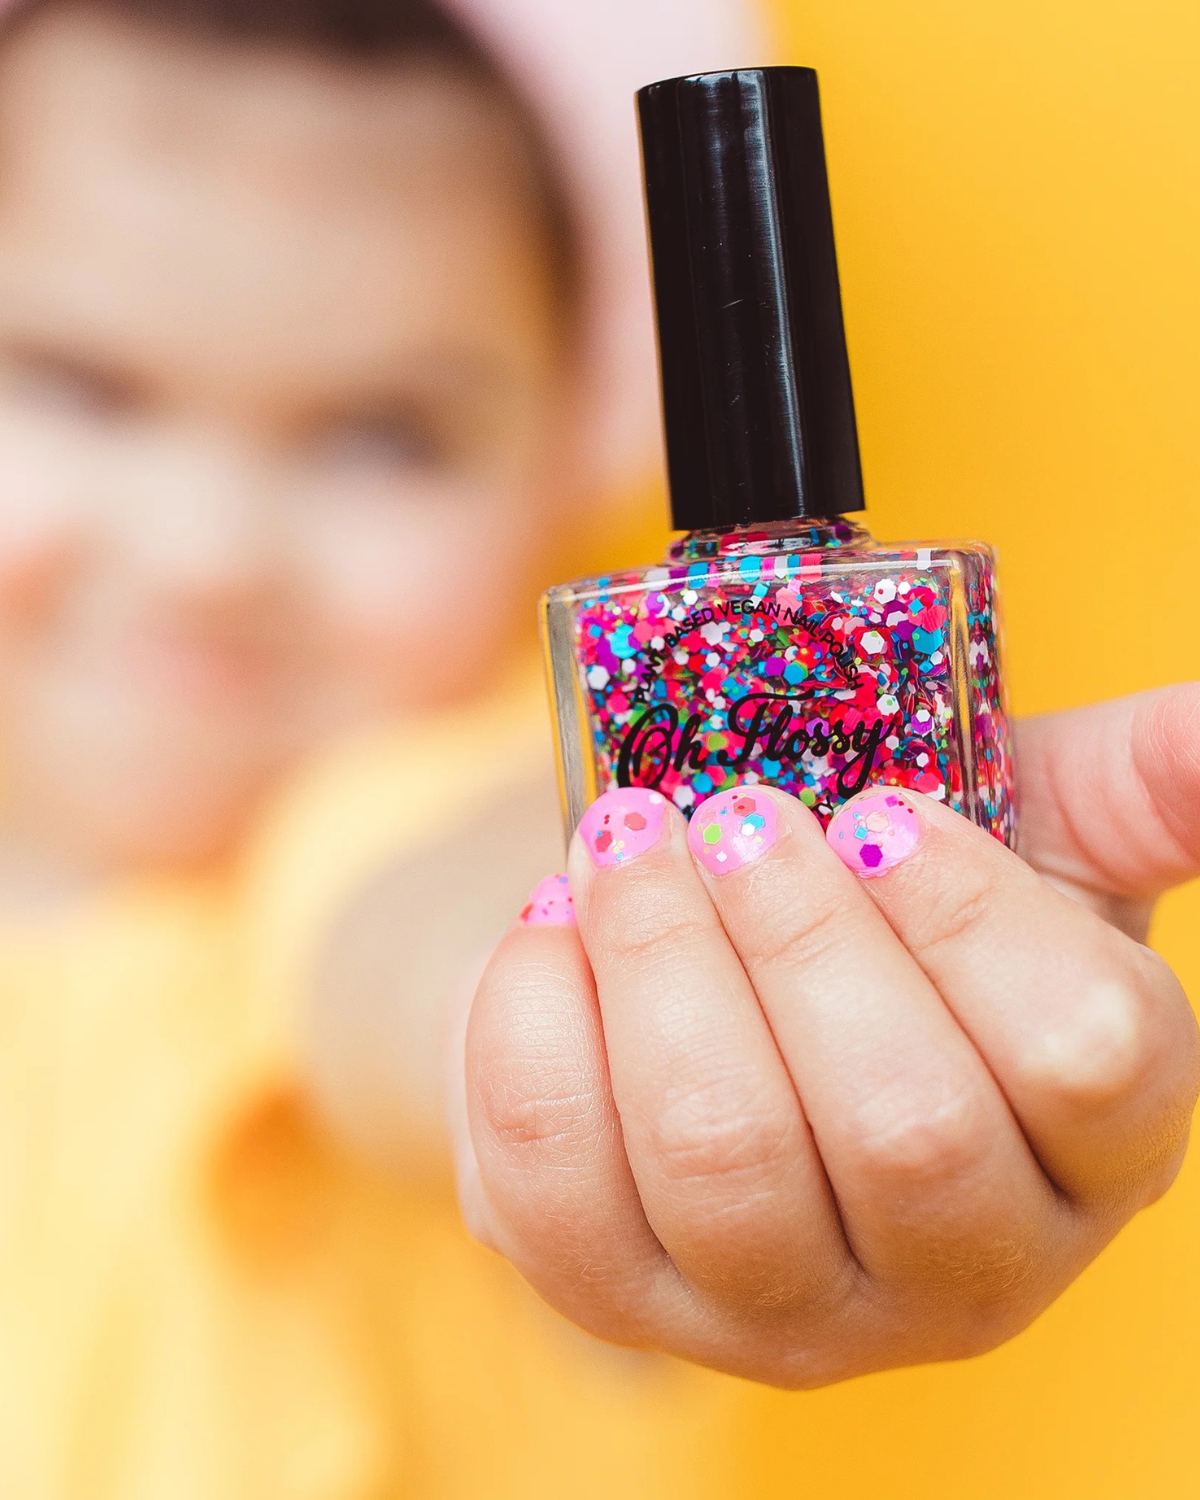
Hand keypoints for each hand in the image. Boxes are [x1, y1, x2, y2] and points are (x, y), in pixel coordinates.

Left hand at [456, 685, 1199, 1387]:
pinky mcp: (626, 1299)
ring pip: (723, 1161)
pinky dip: (536, 1023)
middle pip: (903, 1128)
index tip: (880, 812)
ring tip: (628, 843)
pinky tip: (552, 932)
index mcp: (1094, 1145)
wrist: (716, 985)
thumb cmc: (885, 909)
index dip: (975, 920)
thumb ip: (1137, 784)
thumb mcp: (1021, 833)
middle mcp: (965, 1265)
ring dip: (658, 961)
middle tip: (733, 815)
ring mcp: (789, 1313)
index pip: (1087, 1061)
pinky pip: (559, 1185)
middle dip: (797, 935)